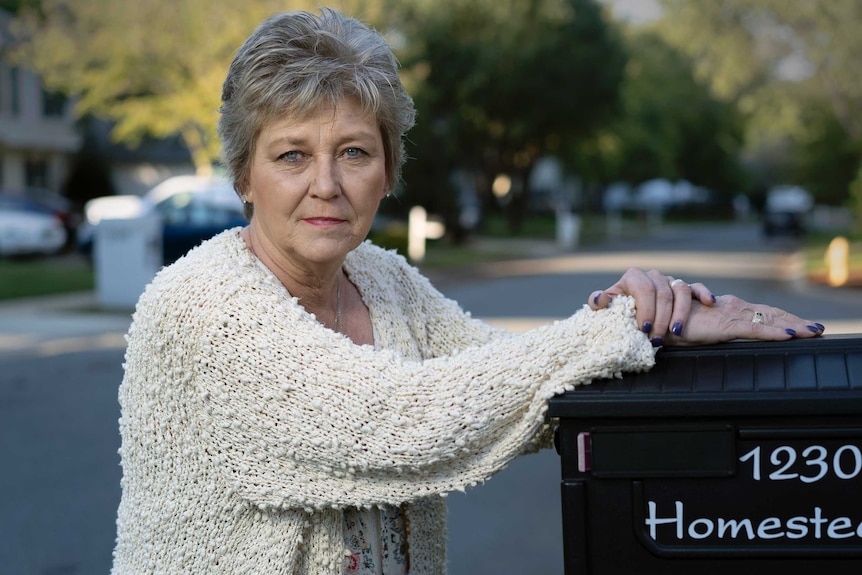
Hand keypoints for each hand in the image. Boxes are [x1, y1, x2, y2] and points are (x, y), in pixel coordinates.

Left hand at [588, 268, 716, 344]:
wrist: (647, 322)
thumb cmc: (627, 317)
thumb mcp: (615, 312)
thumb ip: (605, 306)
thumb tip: (598, 301)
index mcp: (633, 279)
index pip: (643, 289)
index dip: (645, 309)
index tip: (644, 329)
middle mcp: (652, 277)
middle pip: (662, 293)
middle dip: (660, 318)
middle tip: (656, 339)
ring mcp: (670, 281)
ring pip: (680, 291)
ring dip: (678, 313)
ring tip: (675, 331)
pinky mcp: (687, 288)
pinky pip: (696, 287)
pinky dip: (703, 293)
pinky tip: (709, 302)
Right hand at [663, 294, 825, 345]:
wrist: (652, 318)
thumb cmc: (667, 323)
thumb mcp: (691, 326)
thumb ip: (705, 326)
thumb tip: (710, 332)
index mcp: (724, 307)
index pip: (758, 311)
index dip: (779, 317)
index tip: (798, 325)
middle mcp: (730, 306)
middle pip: (769, 312)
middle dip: (793, 319)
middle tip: (817, 328)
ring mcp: (729, 314)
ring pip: (768, 317)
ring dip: (792, 325)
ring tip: (812, 331)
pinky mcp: (725, 324)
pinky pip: (755, 328)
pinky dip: (774, 332)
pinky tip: (791, 335)